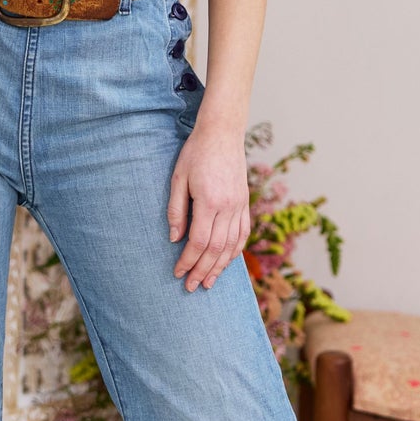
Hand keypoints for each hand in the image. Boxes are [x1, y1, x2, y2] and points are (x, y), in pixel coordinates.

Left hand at [167, 118, 248, 291]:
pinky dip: (235, 251)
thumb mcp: (178, 178)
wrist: (222, 133)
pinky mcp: (245, 202)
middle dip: (203, 271)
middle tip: (191, 287)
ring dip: (220, 267)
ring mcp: (240, 205)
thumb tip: (174, 239)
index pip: (199, 242)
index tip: (178, 273)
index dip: (188, 261)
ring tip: (209, 282)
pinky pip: (243, 233)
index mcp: (210, 202)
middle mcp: (228, 207)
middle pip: (216, 249)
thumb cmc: (195, 153)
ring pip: (232, 245)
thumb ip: (176, 210)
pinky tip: (227, 262)